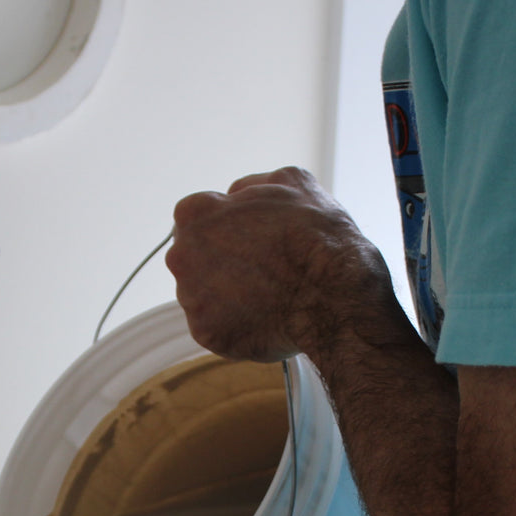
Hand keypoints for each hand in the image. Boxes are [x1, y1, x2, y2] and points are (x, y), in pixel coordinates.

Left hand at [165, 167, 397, 364]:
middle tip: (261, 268)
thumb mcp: (292, 182)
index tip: (248, 235)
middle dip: (221, 261)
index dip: (225, 224)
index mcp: (195, 214)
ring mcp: (191, 298)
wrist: (334, 296)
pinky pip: (217, 327)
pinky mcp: (206, 334)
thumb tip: (236, 195)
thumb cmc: (316, 237)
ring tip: (269, 294)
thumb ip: (252, 185)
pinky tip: (266, 317)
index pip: (196, 216)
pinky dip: (237, 324)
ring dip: (228, 294)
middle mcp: (181, 256)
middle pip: (195, 257)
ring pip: (204, 294)